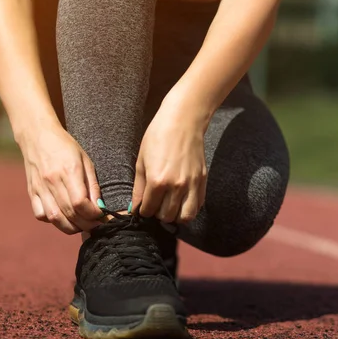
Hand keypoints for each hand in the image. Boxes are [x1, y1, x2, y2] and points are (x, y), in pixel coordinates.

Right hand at [19, 122, 102, 233]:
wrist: (37, 136)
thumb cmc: (66, 146)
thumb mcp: (85, 160)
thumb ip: (92, 185)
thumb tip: (99, 208)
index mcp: (69, 170)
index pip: (80, 203)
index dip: (92, 214)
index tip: (100, 215)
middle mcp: (52, 180)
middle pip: (69, 213)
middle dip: (86, 225)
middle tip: (95, 225)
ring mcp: (39, 187)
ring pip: (54, 218)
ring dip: (70, 227)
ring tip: (81, 225)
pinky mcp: (32, 191)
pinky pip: (41, 214)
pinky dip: (52, 221)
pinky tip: (62, 216)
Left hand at [132, 99, 207, 223]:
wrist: (183, 121)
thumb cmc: (158, 136)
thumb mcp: (141, 161)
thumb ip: (139, 188)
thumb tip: (135, 208)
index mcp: (157, 181)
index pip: (149, 210)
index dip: (143, 210)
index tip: (143, 206)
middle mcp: (176, 186)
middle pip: (166, 217)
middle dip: (158, 214)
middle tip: (156, 204)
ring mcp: (191, 185)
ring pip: (185, 217)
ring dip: (175, 216)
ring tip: (169, 206)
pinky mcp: (202, 181)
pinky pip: (197, 206)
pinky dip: (189, 209)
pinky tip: (182, 201)